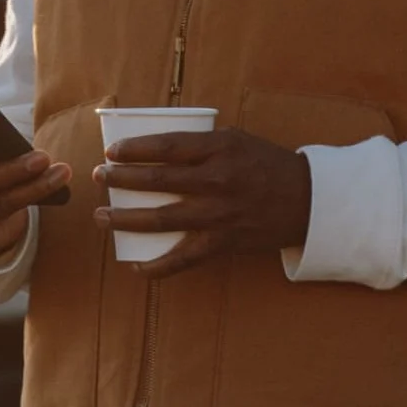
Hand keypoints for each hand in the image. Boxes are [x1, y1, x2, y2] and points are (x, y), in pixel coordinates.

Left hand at [94, 127, 311, 279]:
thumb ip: (199, 143)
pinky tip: (136, 267)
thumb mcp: (236, 140)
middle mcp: (217, 181)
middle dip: (121, 179)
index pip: (167, 146)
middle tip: (100, 177)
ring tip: (102, 216)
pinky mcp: (223, 243)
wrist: (306, 201)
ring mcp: (218, 214)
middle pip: (157, 181)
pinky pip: (184, 259)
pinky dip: (158, 266)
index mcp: (219, 149)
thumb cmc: (266, 164)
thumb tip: (154, 147)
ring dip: (125, 219)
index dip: (134, 148)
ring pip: (161, 219)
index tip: (111, 151)